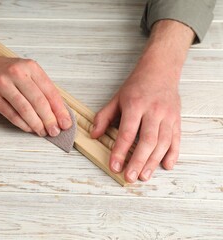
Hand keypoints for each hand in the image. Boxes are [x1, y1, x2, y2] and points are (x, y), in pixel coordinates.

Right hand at [0, 53, 72, 136]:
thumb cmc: (6, 70)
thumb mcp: (26, 70)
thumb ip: (41, 87)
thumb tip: (57, 111)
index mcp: (31, 67)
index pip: (50, 91)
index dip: (60, 110)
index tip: (66, 122)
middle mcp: (18, 74)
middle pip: (39, 102)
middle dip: (50, 120)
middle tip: (56, 131)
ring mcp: (4, 85)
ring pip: (25, 109)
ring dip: (37, 124)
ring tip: (43, 132)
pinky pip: (11, 114)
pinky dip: (23, 124)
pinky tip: (30, 128)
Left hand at [91, 63, 180, 182]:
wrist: (161, 70)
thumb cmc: (137, 85)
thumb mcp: (116, 98)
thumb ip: (104, 117)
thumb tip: (94, 135)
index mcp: (135, 105)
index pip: (127, 133)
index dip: (120, 151)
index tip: (114, 166)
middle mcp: (153, 111)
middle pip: (147, 141)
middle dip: (138, 161)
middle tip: (130, 177)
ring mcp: (168, 116)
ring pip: (163, 143)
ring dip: (153, 162)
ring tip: (144, 176)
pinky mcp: (177, 120)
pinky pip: (177, 140)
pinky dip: (173, 154)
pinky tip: (166, 166)